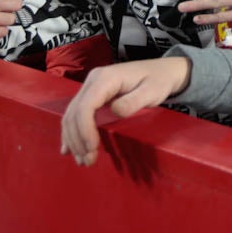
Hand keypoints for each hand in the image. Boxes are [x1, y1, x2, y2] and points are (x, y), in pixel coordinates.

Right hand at [60, 57, 192, 166]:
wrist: (162, 71)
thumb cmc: (158, 80)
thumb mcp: (152, 91)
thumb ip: (135, 101)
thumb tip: (116, 111)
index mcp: (105, 78)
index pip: (86, 106)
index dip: (85, 129)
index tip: (92, 148)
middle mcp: (93, 80)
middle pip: (75, 112)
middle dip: (78, 139)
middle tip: (88, 161)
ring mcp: (90, 87)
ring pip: (71, 115)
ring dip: (74, 140)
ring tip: (82, 160)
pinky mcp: (92, 95)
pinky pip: (76, 115)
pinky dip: (72, 133)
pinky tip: (69, 150)